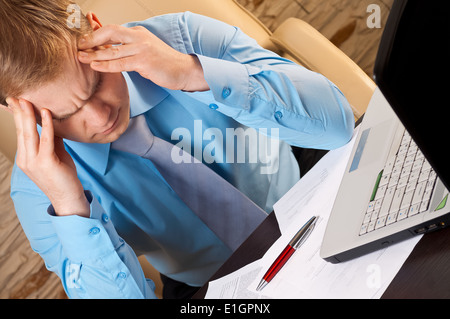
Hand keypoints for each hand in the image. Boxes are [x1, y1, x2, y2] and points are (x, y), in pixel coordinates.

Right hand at [6, 98, 89, 216]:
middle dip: (18, 112)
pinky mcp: (46, 163)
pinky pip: (45, 139)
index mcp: (25, 158)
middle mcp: (26, 160)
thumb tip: (52, 123)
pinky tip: (46, 112)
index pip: (20, 133)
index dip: (17, 117)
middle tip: (16, 96)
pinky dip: (46, 125)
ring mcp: (34, 162)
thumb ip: (52, 140)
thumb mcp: (56, 155)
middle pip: (21, 131)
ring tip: (27, 100)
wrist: (69, 198)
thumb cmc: (63, 177)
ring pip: (29, 134)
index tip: (15, 102)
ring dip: (28, 115)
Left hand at [77, 24, 209, 91]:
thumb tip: (110, 47)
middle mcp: (139, 37)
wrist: (184, 70)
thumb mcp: (143, 50)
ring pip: (113, 49)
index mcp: (138, 33)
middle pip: (110, 32)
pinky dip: (106, 65)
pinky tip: (96, 66)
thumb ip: (126, 47)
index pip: (112, 29)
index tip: (82, 39)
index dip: (95, 33)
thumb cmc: (163, 63)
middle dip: (92, 38)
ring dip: (95, 53)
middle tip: (79, 45)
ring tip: (81, 57)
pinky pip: (121, 63)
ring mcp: (142, 49)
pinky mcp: (145, 62)